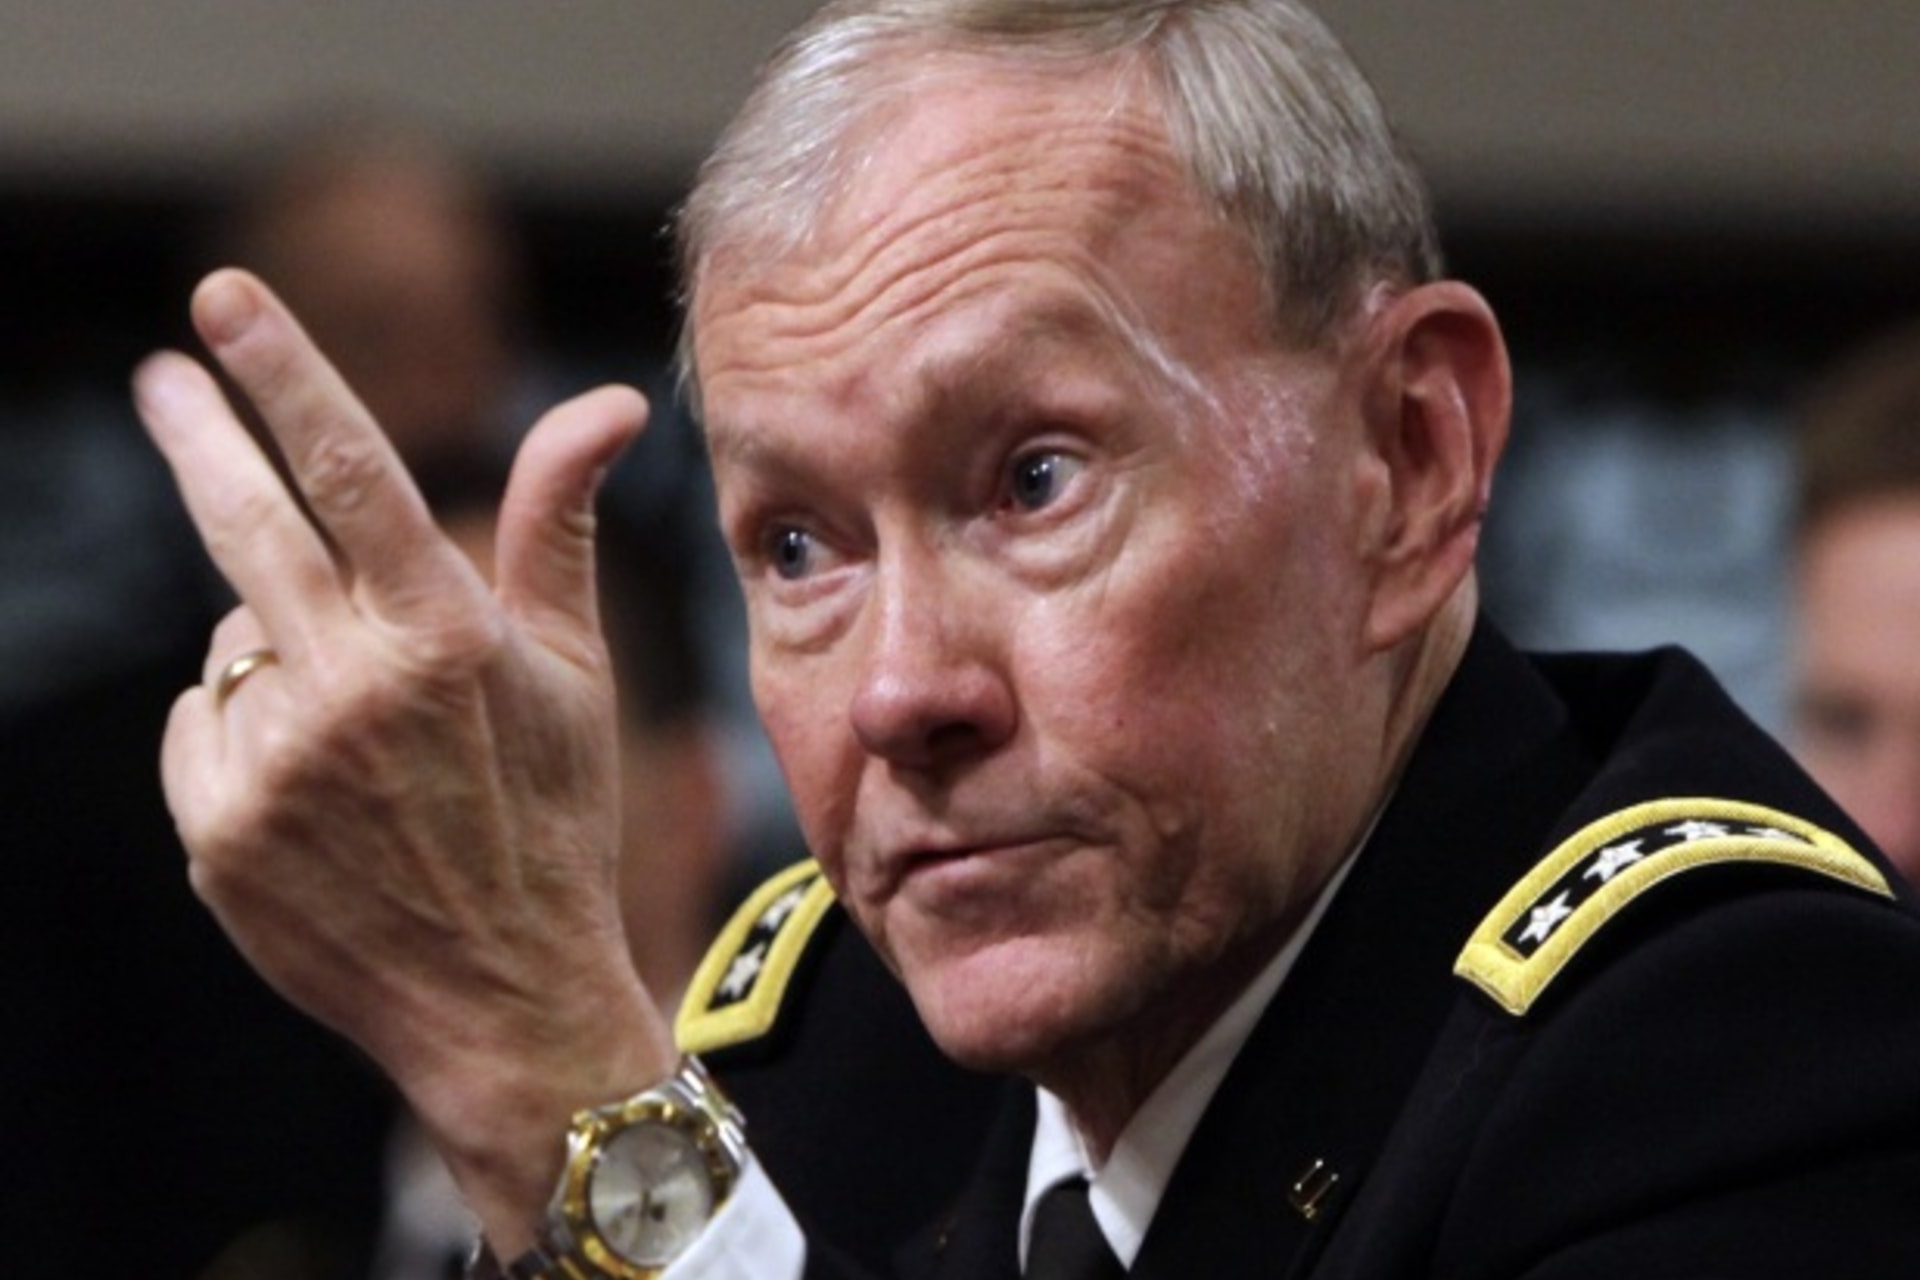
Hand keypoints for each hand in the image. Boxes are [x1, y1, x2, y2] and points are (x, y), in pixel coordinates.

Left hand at [134, 269, 676, 1250]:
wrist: (503, 997)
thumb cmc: (553, 819)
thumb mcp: (574, 671)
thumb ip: (558, 523)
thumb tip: (611, 400)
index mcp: (451, 640)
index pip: (355, 472)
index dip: (286, 375)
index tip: (224, 301)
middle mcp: (354, 692)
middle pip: (247, 525)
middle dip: (199, 436)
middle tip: (164, 378)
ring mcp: (275, 767)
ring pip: (235, 641)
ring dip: (282, 647)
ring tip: (360, 733)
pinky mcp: (217, 833)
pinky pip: (199, 726)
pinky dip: (243, 732)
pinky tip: (315, 789)